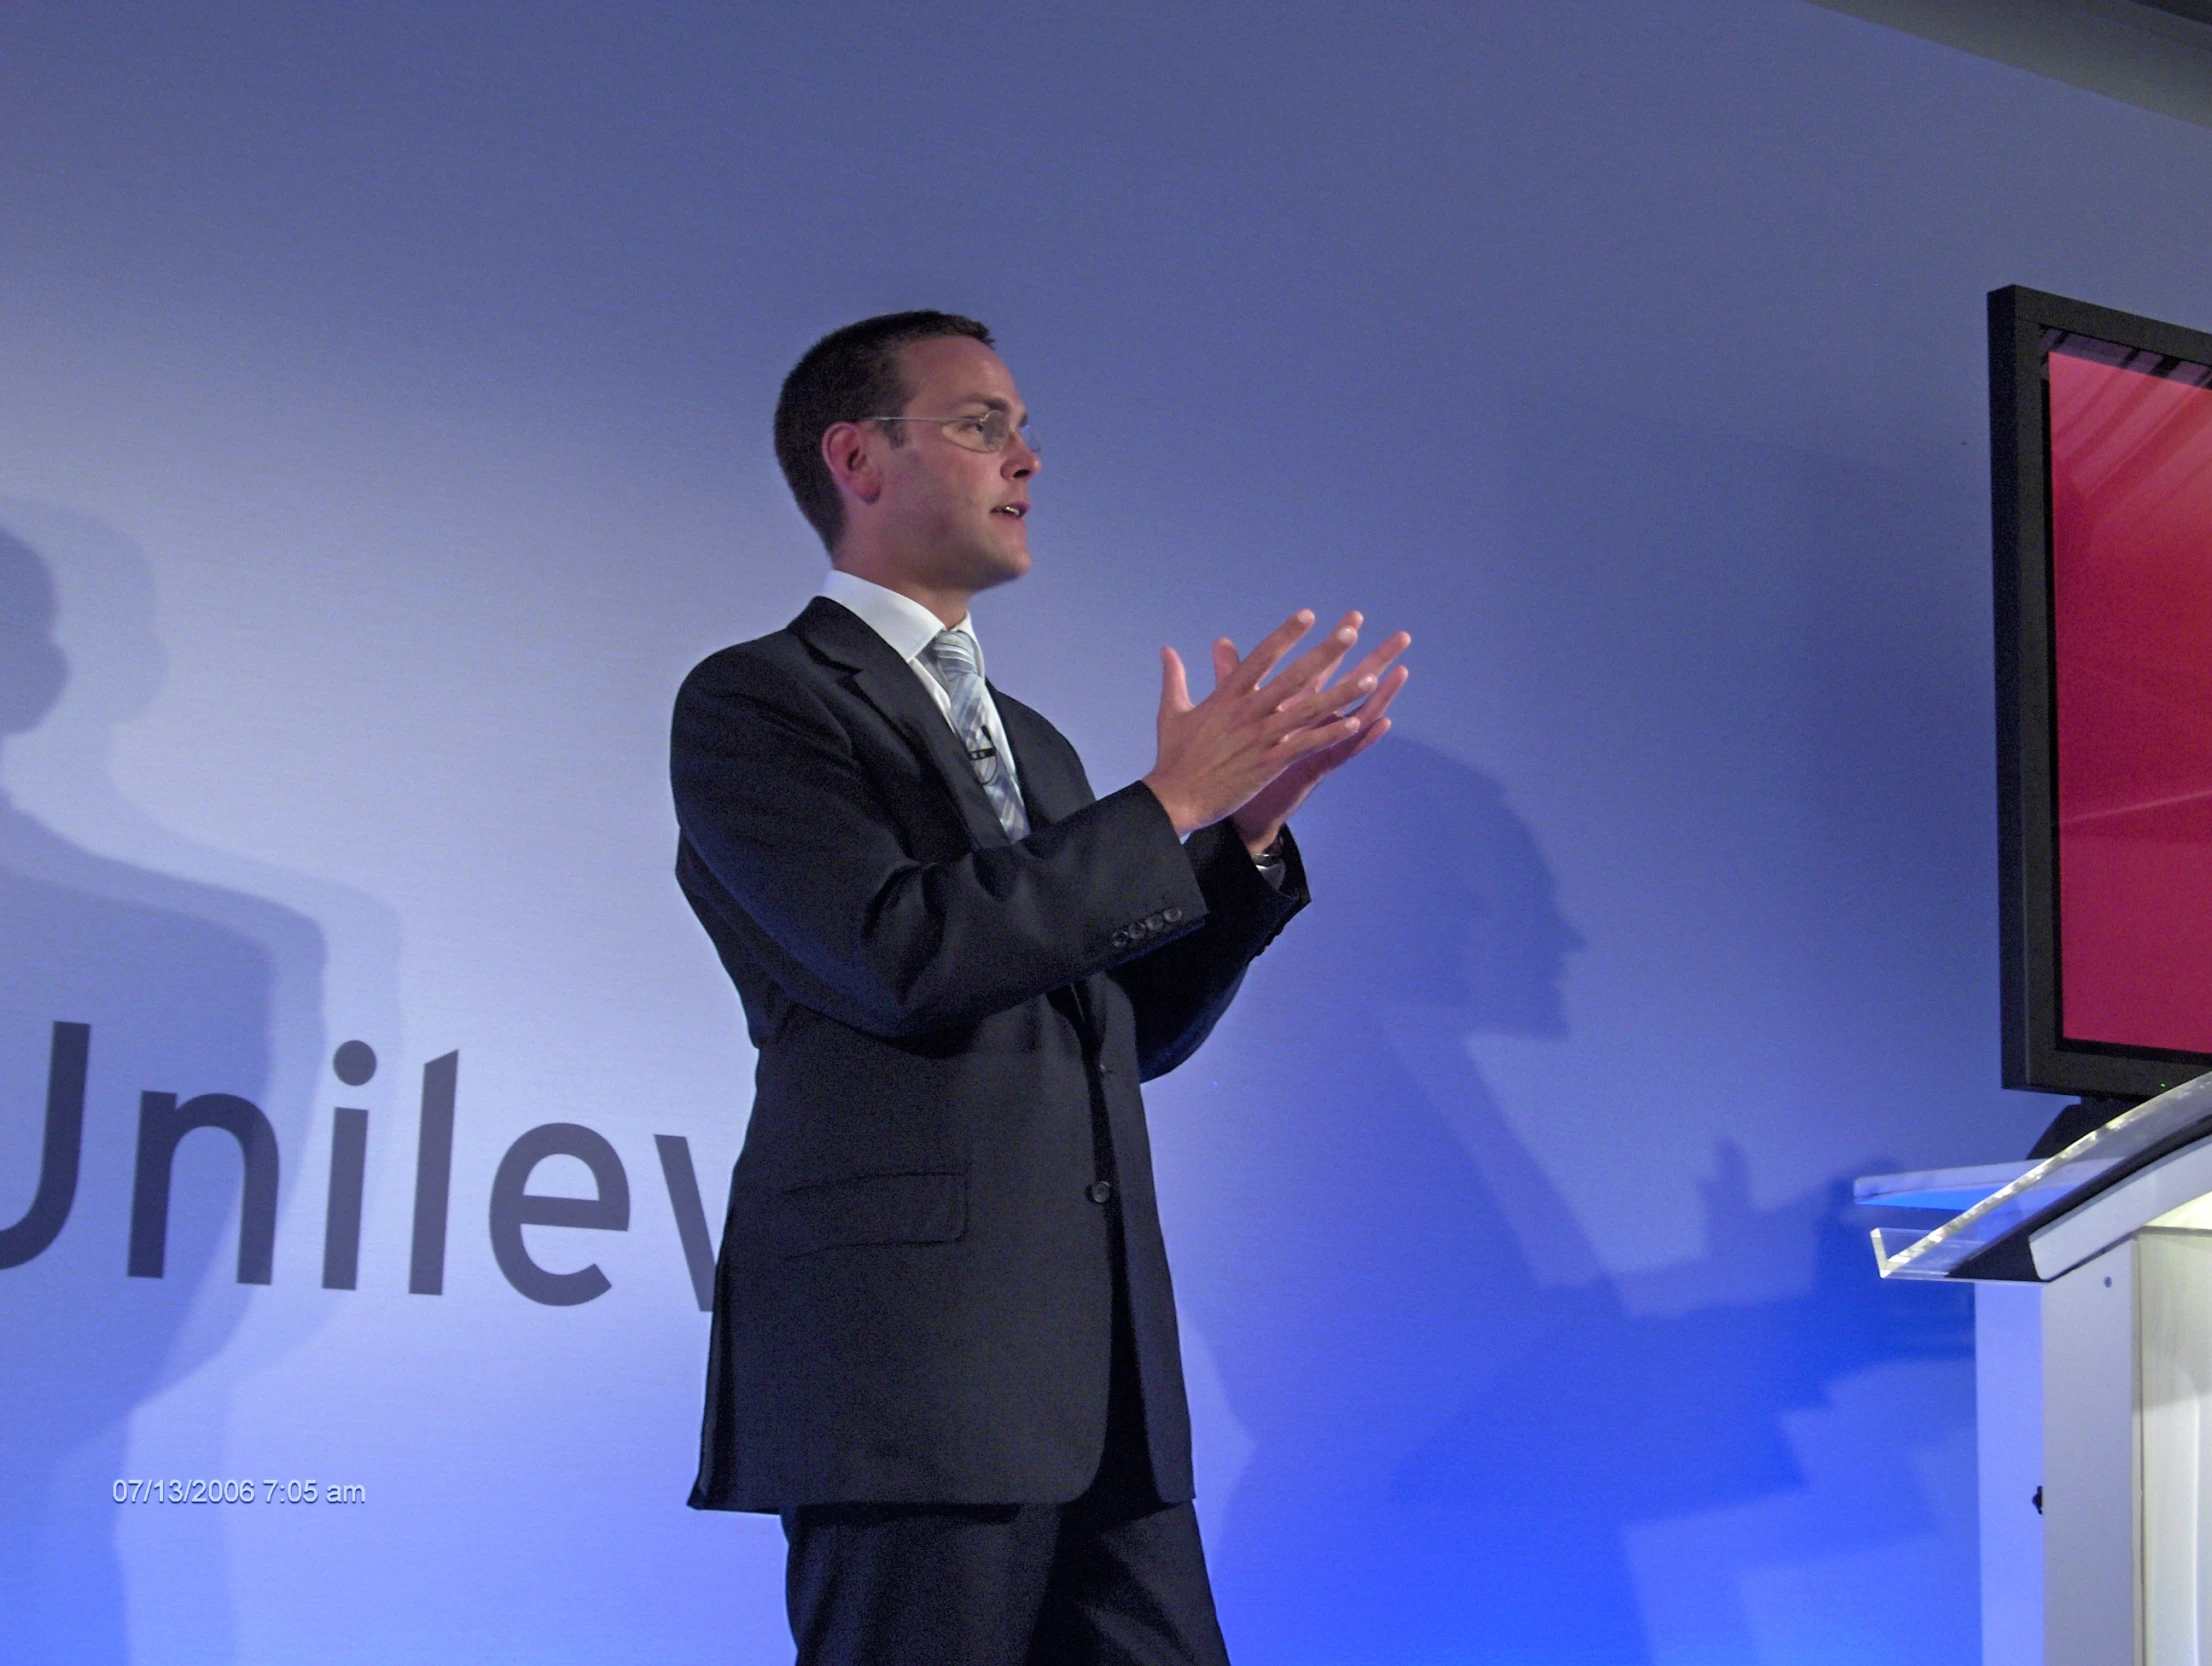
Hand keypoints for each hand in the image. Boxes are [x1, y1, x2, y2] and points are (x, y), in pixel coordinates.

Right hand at [1140, 609, 1398, 838]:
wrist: (1175, 798)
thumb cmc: (1174, 757)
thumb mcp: (1172, 711)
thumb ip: (1174, 677)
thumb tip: (1166, 649)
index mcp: (1227, 697)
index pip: (1261, 657)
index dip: (1286, 634)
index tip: (1308, 614)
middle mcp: (1248, 712)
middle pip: (1293, 676)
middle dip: (1324, 654)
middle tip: (1350, 632)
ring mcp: (1261, 737)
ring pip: (1309, 709)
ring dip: (1341, 693)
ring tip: (1370, 677)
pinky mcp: (1270, 764)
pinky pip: (1307, 745)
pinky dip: (1331, 734)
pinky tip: (1356, 723)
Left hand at [1229, 628, 1408, 853]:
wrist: (1231, 803)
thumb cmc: (1235, 758)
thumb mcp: (1231, 711)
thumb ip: (1230, 676)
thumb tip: (1220, 641)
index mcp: (1292, 706)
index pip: (1320, 668)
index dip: (1336, 644)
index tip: (1353, 616)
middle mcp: (1311, 722)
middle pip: (1348, 685)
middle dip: (1373, 660)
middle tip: (1400, 637)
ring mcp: (1316, 744)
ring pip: (1355, 714)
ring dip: (1379, 694)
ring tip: (1400, 672)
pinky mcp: (1314, 767)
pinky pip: (1343, 750)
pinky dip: (1363, 736)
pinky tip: (1382, 721)